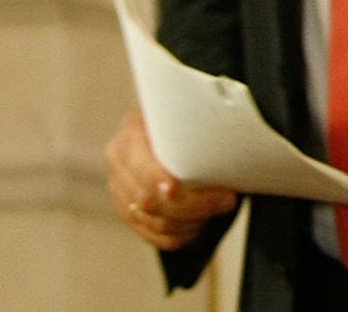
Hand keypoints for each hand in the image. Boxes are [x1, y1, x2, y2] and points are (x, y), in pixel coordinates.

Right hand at [105, 109, 237, 250]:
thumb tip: (228, 137)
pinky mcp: (127, 212)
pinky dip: (178, 236)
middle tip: (228, 199)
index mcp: (131, 132)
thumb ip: (193, 124)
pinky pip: (151, 235)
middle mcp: (119, 163)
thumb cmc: (186, 116)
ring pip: (152, 222)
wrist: (169, 124)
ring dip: (189, 223)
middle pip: (147, 200)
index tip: (178, 187)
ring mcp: (120, 191)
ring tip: (220, 210)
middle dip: (192, 205)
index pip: (140, 164)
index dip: (157, 180)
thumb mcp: (185, 110)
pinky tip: (200, 227)